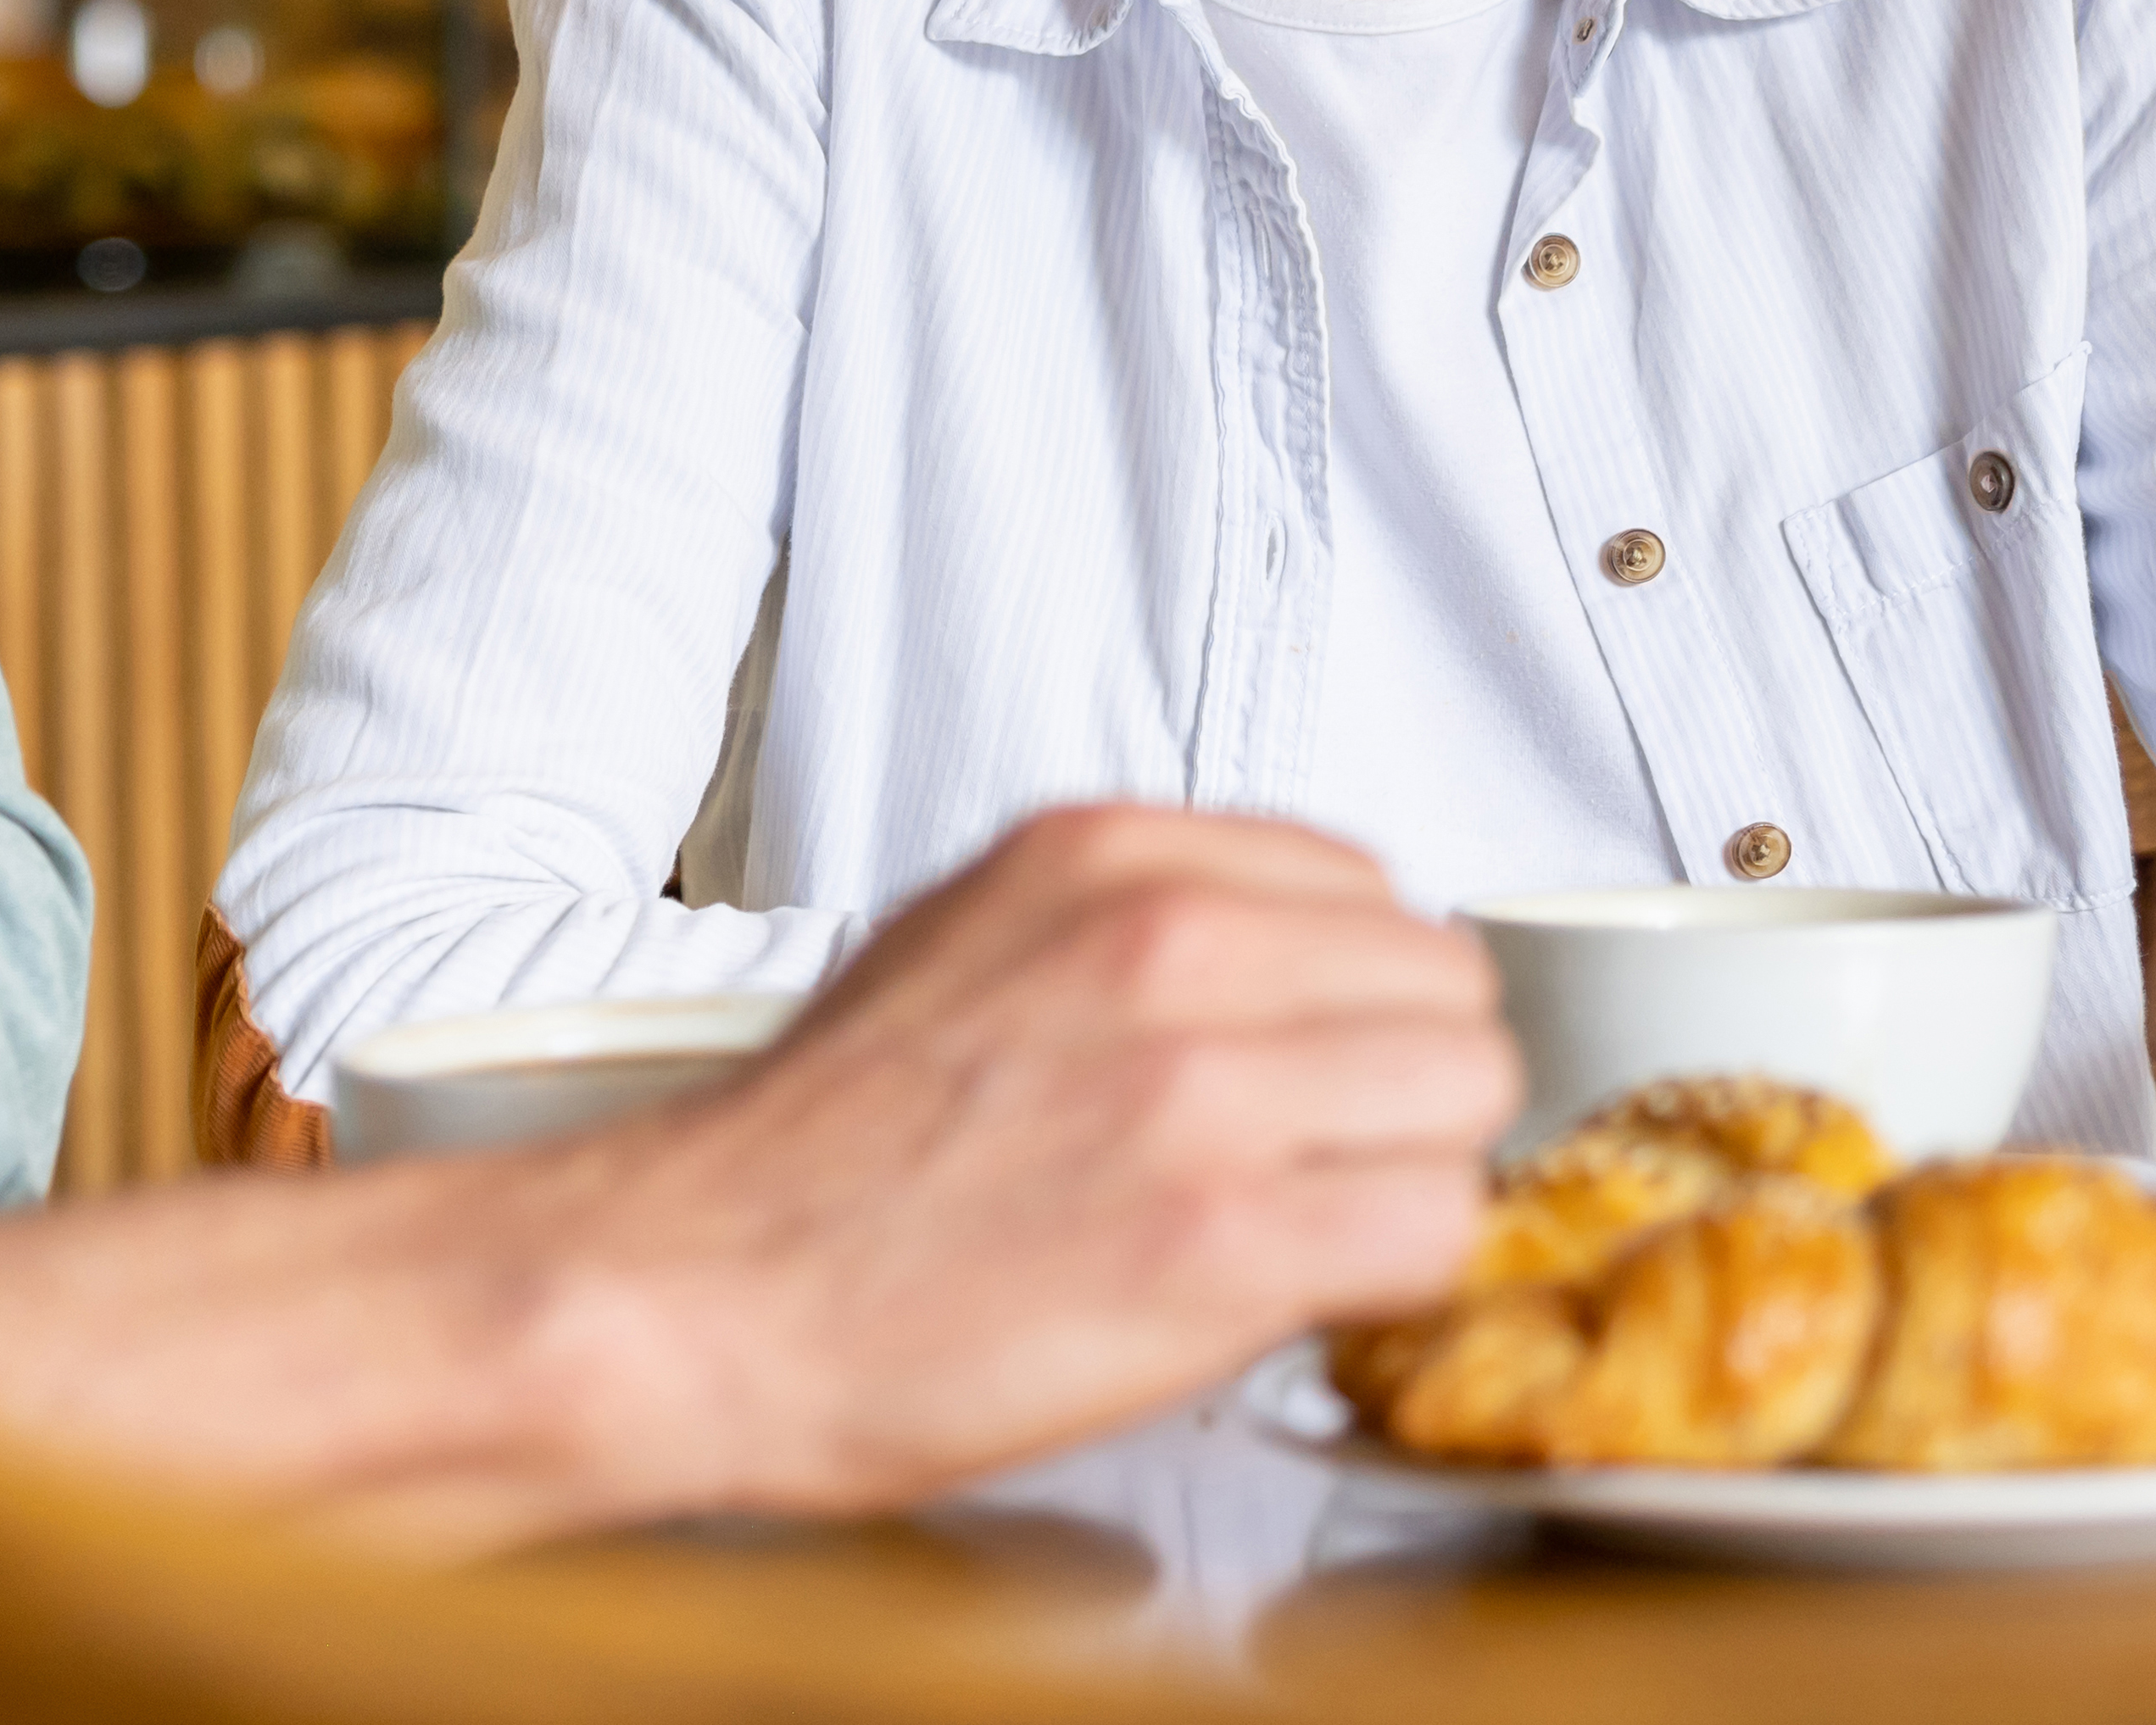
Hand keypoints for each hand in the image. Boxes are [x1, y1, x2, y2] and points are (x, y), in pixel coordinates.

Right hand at [551, 805, 1518, 1515]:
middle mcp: (1166, 943)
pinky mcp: (1221, 1242)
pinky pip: (1433, 1232)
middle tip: (1327, 1162)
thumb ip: (1127, 928)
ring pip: (1466, 1104)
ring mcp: (1201, 1087)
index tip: (1322, 1067)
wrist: (689, 1295)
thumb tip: (1277, 970)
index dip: (1360, 1001)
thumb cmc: (810, 1160)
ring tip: (1310, 1231)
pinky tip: (1299, 1296)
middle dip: (1406, 1086)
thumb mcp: (965, 946)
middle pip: (1450, 989)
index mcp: (1104, 858)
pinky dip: (1389, 1277)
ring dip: (1409, 1179)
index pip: (1374, 890)